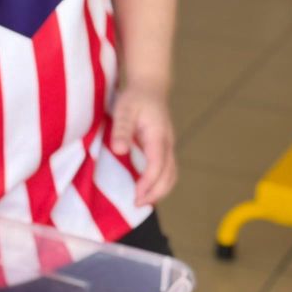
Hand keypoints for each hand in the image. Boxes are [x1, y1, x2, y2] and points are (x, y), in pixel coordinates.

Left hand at [110, 85, 177, 207]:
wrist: (150, 87)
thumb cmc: (135, 98)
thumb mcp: (124, 109)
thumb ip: (122, 129)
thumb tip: (120, 150)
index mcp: (159, 136)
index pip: (157, 166)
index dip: (148, 183)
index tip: (135, 195)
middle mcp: (168, 144)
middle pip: (169, 175)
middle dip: (155, 193)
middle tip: (136, 204)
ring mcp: (168, 147)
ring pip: (171, 175)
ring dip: (160, 191)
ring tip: (142, 201)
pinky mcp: (164, 149)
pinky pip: (167, 171)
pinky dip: (160, 184)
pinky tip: (146, 190)